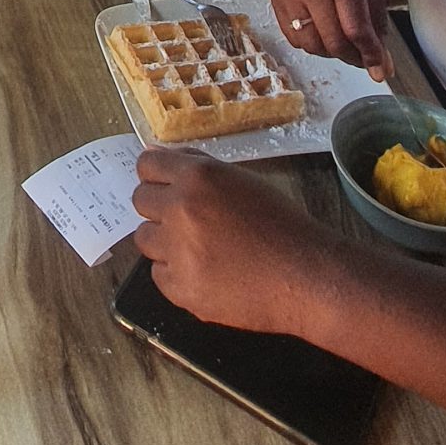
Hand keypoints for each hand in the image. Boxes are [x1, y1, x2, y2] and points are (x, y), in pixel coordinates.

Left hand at [131, 148, 313, 334]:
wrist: (305, 277)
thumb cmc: (280, 224)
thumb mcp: (240, 180)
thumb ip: (194, 165)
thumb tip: (153, 154)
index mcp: (197, 177)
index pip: (146, 166)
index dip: (156, 176)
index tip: (166, 186)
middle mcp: (180, 210)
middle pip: (140, 201)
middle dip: (159, 208)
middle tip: (189, 220)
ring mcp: (177, 252)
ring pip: (144, 239)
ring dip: (165, 241)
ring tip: (199, 248)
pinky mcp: (181, 290)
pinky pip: (159, 274)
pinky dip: (176, 273)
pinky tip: (206, 272)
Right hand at [265, 0, 391, 78]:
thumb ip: (377, 15)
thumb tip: (382, 59)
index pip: (356, 28)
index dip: (371, 55)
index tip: (381, 71)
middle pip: (333, 41)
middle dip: (353, 57)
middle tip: (364, 57)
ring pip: (311, 45)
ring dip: (332, 53)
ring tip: (344, 42)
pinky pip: (294, 38)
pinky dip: (312, 44)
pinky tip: (323, 32)